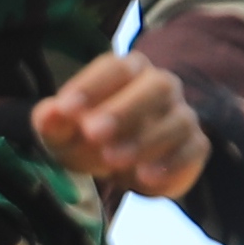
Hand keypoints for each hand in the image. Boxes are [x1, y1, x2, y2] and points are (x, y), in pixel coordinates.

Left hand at [33, 50, 207, 202]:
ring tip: (112, 160)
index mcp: (127, 71)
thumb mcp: (62, 132)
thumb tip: (49, 114)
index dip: (92, 85)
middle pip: (156, 86)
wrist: (118, 168)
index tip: (66, 109)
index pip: (116, 67)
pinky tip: (145, 177)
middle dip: (124, 109)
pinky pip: (192, 149)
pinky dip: (171, 163)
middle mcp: (160, 86)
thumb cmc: (86, 137)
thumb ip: (53, 121)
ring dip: (145, 140)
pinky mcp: (195, 145)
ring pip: (177, 120)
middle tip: (93, 132)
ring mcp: (181, 114)